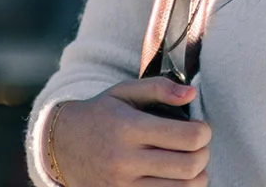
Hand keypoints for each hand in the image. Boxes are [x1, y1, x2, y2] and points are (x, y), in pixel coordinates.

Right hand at [45, 77, 212, 185]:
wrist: (61, 145)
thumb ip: (158, 88)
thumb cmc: (99, 116)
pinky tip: (174, 176)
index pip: (187, 137)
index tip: (200, 128)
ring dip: (197, 175)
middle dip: (203, 154)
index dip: (203, 132)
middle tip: (197, 145)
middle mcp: (124, 159)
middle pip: (190, 166)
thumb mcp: (122, 93)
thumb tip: (191, 93)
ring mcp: (123, 184)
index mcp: (127, 127)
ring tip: (188, 161)